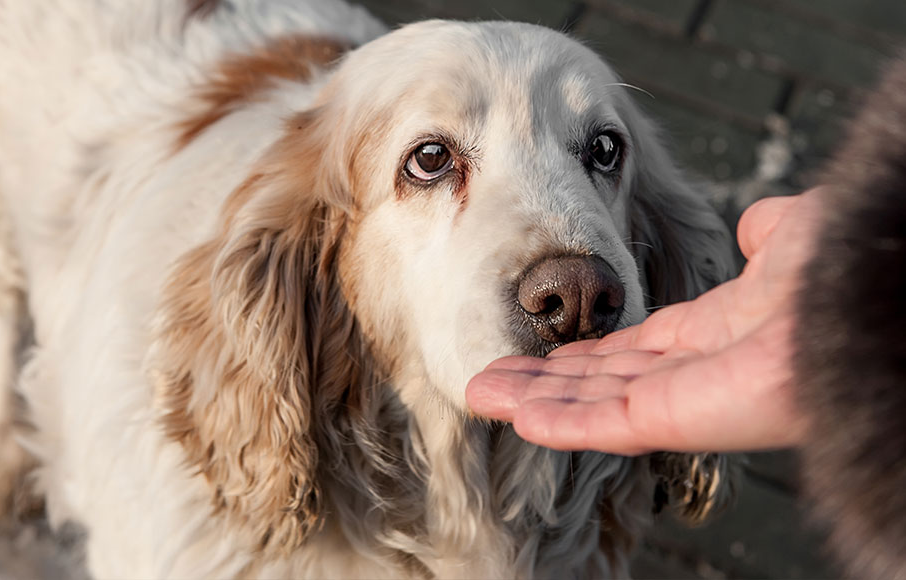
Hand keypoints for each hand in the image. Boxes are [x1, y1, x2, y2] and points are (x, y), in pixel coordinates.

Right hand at [466, 190, 824, 454]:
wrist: (869, 293)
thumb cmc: (847, 267)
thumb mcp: (798, 238)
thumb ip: (769, 234)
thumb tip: (756, 222)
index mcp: (718, 335)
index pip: (634, 351)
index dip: (586, 352)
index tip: (545, 348)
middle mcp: (695, 373)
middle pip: (601, 383)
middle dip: (543, 380)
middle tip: (489, 377)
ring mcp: (684, 400)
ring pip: (592, 406)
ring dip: (534, 399)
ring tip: (480, 392)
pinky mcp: (678, 418)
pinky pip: (606, 424)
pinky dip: (558, 421)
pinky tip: (512, 412)